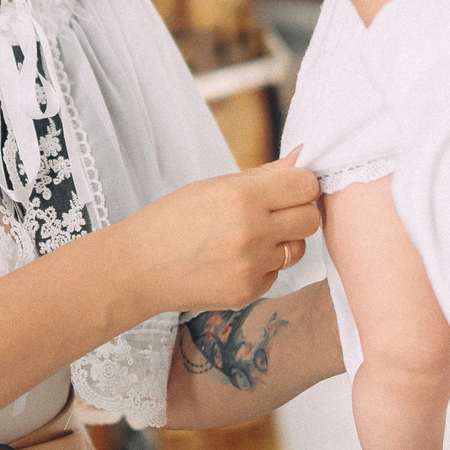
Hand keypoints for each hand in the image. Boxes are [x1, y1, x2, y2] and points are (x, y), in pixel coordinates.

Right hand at [121, 154, 319, 313]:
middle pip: (310, 218)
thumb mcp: (213, 186)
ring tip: (249, 237)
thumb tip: (302, 158)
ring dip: (282, 241)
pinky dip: (263, 265)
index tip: (289, 188)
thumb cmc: (172, 220)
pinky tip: (234, 260)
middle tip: (272, 212)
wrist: (139, 268)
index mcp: (242, 197)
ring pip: (298, 248)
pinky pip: (277, 272)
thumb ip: (264, 175)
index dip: (300, 184)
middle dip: (297, 212)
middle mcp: (252, 232)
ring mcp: (252, 266)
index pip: (305, 186)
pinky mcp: (249, 292)